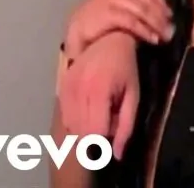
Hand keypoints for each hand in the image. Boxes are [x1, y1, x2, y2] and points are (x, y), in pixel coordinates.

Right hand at [58, 33, 140, 159]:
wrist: (109, 39)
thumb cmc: (126, 68)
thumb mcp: (133, 96)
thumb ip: (126, 125)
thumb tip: (117, 154)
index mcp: (98, 92)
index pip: (94, 132)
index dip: (107, 134)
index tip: (116, 121)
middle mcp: (78, 91)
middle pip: (82, 132)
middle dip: (97, 131)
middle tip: (110, 113)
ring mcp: (66, 88)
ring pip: (71, 126)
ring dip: (86, 125)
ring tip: (100, 107)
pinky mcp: (60, 86)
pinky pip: (65, 115)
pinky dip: (76, 117)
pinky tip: (89, 103)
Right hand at [64, 0, 172, 57]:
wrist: (78, 30)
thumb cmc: (98, 14)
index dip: (161, 2)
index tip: (170, 15)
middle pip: (147, 0)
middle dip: (161, 16)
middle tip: (170, 29)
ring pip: (142, 11)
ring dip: (157, 25)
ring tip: (165, 36)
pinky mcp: (108, 14)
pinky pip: (133, 22)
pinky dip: (145, 31)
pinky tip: (153, 39)